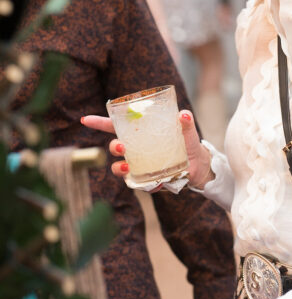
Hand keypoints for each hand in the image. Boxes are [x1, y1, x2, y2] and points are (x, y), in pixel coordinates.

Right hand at [80, 111, 213, 188]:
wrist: (200, 166)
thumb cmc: (189, 144)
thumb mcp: (188, 132)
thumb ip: (186, 123)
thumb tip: (183, 114)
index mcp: (141, 133)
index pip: (117, 127)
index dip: (100, 123)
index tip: (85, 120)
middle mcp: (136, 149)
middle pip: (115, 147)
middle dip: (113, 146)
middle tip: (121, 146)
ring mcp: (139, 165)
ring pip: (119, 167)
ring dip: (119, 167)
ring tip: (127, 166)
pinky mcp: (146, 180)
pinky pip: (136, 183)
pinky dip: (140, 184)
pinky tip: (152, 183)